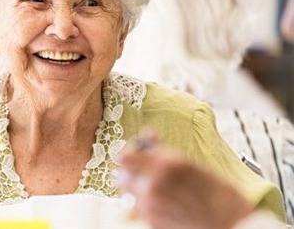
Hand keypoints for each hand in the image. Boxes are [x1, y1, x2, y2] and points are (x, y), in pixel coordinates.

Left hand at [116, 132, 252, 228]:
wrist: (234, 227)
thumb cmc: (221, 195)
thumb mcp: (193, 165)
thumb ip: (164, 152)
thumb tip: (147, 135)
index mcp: (165, 164)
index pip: (125, 156)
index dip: (131, 153)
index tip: (138, 153)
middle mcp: (153, 184)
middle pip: (122, 175)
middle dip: (131, 171)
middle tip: (143, 170)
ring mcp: (150, 206)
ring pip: (128, 193)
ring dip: (136, 188)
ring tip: (154, 188)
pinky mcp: (152, 222)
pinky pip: (138, 208)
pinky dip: (144, 203)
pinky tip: (162, 202)